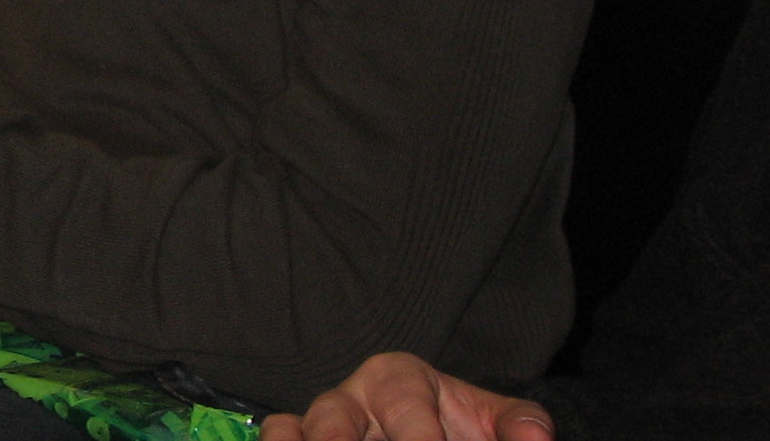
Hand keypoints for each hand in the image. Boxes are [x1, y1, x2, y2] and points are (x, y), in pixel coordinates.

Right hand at [258, 354, 552, 440]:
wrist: (435, 429)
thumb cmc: (460, 426)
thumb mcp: (493, 420)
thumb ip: (518, 424)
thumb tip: (537, 440)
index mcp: (398, 379)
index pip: (405, 409)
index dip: (419, 438)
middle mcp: (351, 396)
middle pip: (335, 419)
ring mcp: (319, 422)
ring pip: (295, 429)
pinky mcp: (300, 439)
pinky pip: (277, 435)